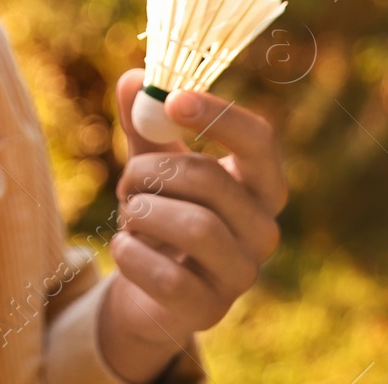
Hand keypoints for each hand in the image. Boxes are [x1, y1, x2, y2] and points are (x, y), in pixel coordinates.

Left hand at [95, 68, 286, 382]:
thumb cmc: (160, 212)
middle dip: (151, 169)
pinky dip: (130, 253)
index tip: (173, 101)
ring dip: (141, 210)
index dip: (219, 115)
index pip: (260, 142)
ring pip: (195, 226)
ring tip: (129, 214)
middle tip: (126, 178)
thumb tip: (133, 78)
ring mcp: (241, 274)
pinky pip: (166, 276)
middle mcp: (262, 230)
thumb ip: (142, 121)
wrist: (146, 287)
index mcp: (257, 185)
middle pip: (210, 179)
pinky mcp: (209, 309)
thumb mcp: (151, 161)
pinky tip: (125, 247)